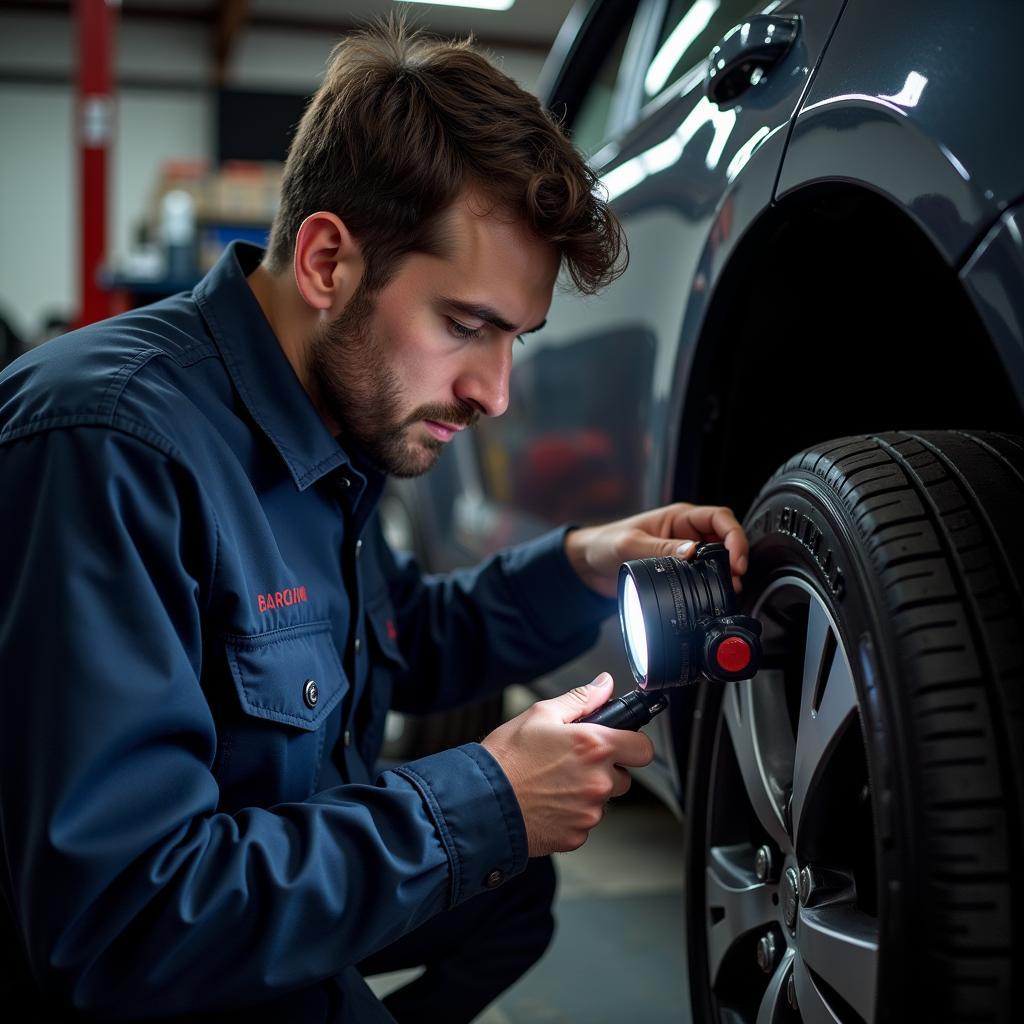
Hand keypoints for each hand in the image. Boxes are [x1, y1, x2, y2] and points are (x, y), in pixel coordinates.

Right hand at [481, 674, 653, 856]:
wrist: (480, 803)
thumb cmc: (506, 759)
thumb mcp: (540, 715)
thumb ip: (580, 699)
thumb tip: (604, 685)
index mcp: (594, 746)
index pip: (643, 748)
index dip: (632, 743)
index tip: (621, 743)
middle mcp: (597, 781)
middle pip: (624, 777)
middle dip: (605, 770)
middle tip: (572, 762)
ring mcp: (588, 812)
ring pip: (602, 800)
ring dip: (586, 793)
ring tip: (552, 783)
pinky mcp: (576, 836)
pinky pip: (584, 823)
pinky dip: (570, 814)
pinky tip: (547, 802)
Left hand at [564, 502, 748, 597]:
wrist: (588, 565)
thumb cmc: (604, 544)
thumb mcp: (630, 544)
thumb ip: (660, 548)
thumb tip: (692, 552)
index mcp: (679, 517)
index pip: (719, 517)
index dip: (734, 536)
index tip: (736, 559)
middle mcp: (686, 533)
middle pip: (724, 539)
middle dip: (734, 557)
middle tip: (735, 578)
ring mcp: (683, 553)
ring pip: (717, 559)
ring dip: (725, 573)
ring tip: (727, 589)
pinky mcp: (678, 571)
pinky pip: (702, 575)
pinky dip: (711, 583)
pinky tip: (712, 594)